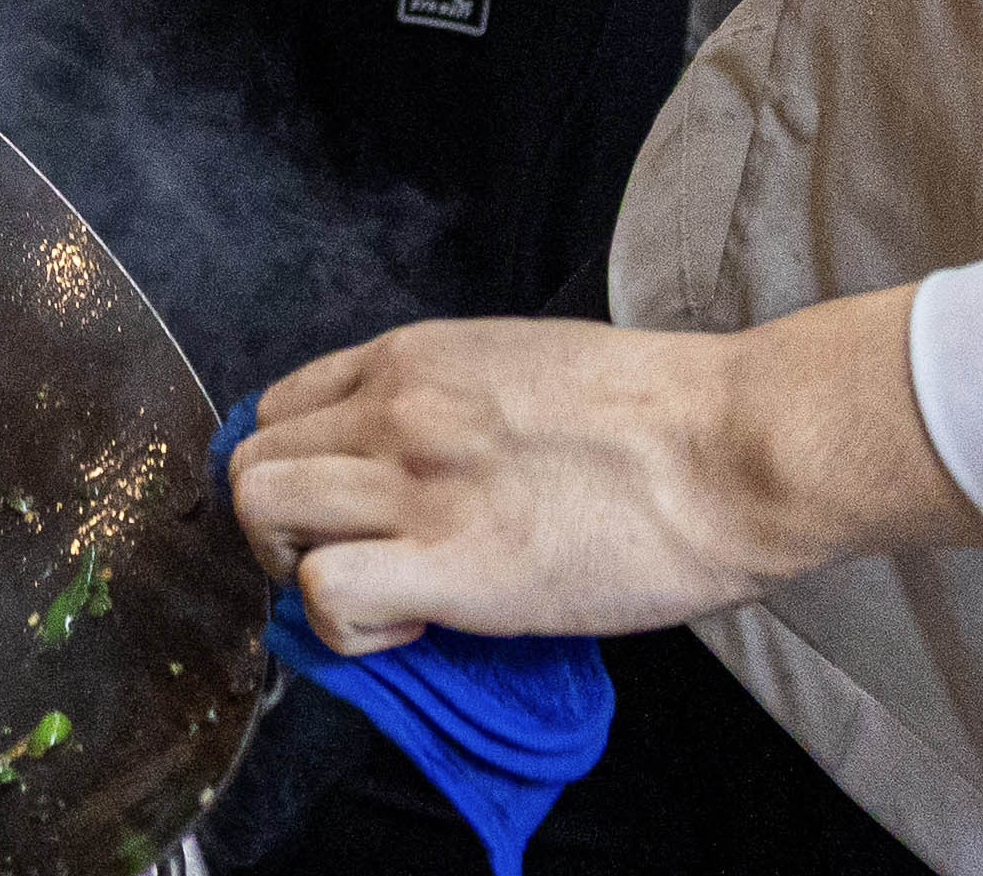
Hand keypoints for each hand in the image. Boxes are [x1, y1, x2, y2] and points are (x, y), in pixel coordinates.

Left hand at [227, 292, 970, 652]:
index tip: (343, 512)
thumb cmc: (658, 411)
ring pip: (264, 515)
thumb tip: (425, 456)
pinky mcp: (451, 565)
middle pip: (253, 464)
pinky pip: (325, 592)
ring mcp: (416, 484)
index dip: (298, 471)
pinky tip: (410, 625)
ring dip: (299, 571)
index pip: (280, 407)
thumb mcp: (521, 364)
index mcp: (412, 358)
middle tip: (349, 564)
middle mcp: (394, 410)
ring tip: (377, 596)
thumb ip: (450, 400)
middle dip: (280, 528)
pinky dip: (346, 623)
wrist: (730, 447)